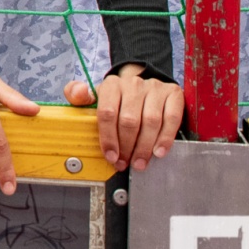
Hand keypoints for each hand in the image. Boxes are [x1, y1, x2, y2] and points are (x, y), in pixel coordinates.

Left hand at [64, 65, 182, 172]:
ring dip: (144, 147)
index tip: (110, 156)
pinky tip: (158, 152)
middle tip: (125, 163)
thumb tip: (76, 93)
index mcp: (111, 85)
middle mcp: (133, 84)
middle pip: (129, 120)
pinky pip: (171, 119)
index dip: (108, 138)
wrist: (145, 87)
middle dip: (126, 147)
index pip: (107, 113)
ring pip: (150, 122)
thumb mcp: (97, 97)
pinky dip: (165, 138)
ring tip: (139, 163)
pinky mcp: (173, 94)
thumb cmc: (119, 99)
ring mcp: (154, 88)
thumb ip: (79, 96)